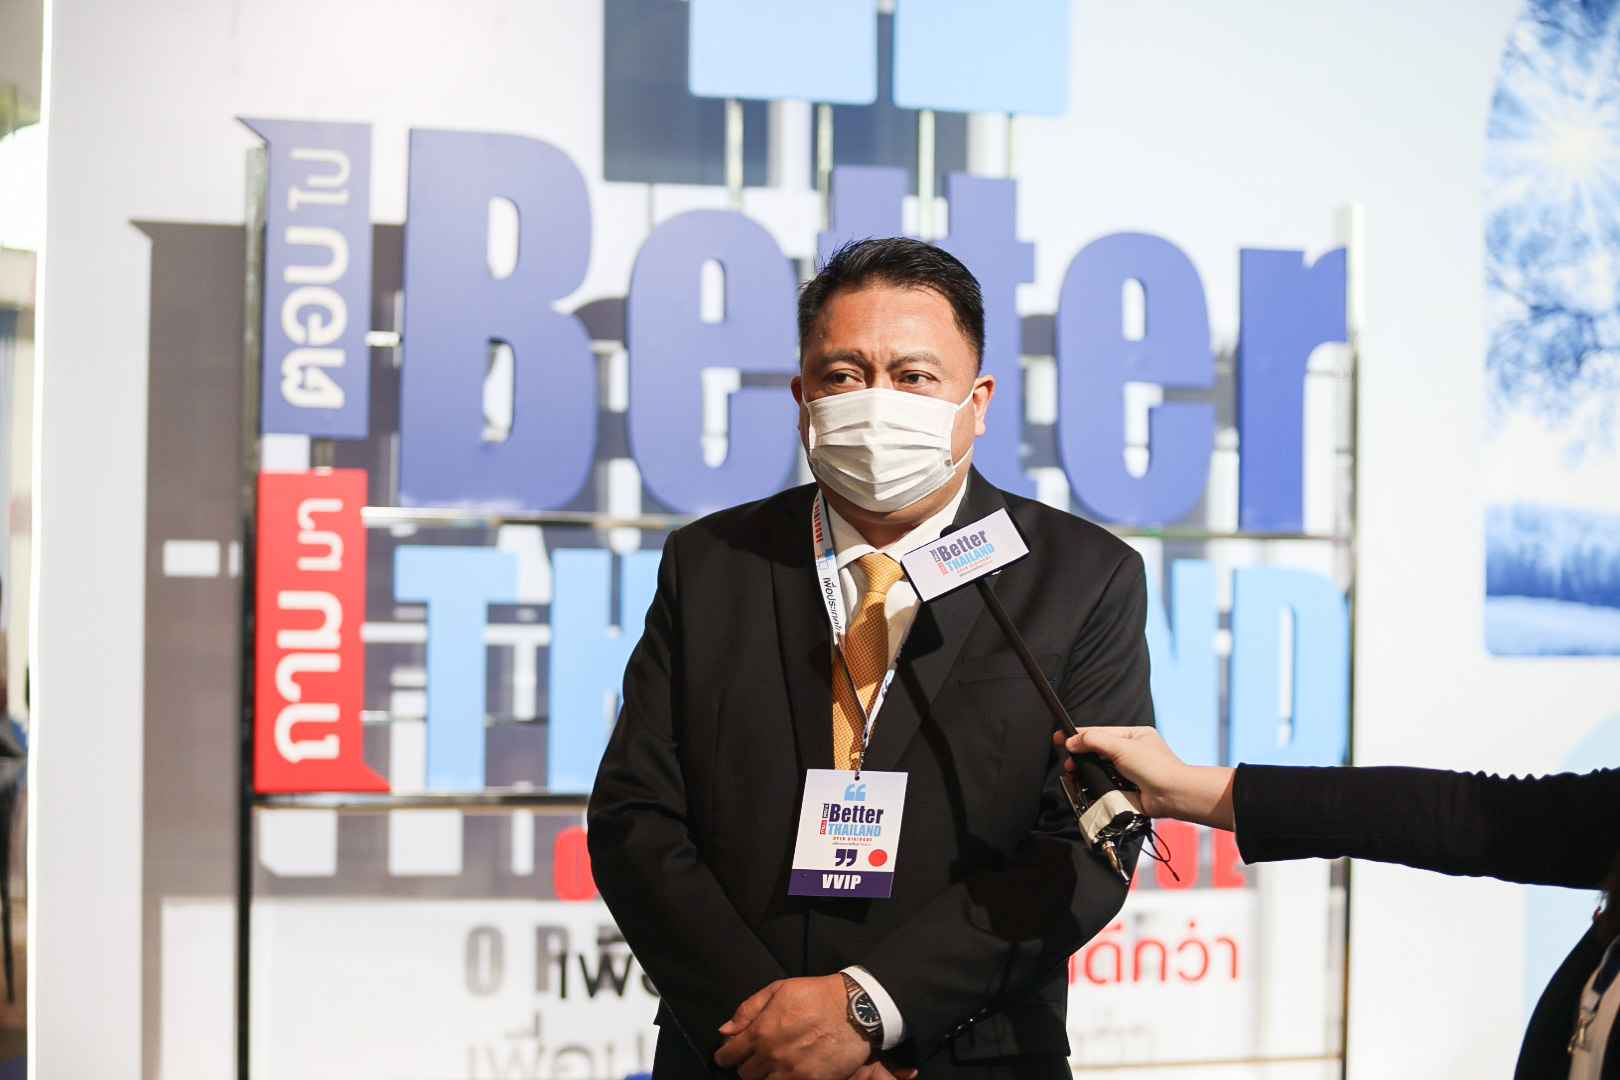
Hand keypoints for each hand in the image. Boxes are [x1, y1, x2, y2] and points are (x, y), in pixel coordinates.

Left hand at [715, 974, 883, 1079]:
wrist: (855, 1009)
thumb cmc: (817, 996)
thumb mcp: (779, 990)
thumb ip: (748, 1010)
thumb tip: (726, 1030)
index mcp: (761, 1032)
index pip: (729, 1055)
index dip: (725, 1056)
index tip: (728, 1055)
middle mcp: (773, 1055)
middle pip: (745, 1074)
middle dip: (748, 1065)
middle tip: (758, 1056)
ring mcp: (792, 1072)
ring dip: (767, 1076)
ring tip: (777, 1064)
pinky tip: (792, 1070)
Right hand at [1057, 726, 1235, 830]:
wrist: (1172, 795)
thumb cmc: (1156, 767)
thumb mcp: (1122, 747)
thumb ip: (1095, 741)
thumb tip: (1072, 741)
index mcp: (1134, 735)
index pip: (1101, 732)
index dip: (1080, 735)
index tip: (1060, 736)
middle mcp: (1133, 751)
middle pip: (1099, 750)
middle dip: (1082, 754)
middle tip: (1068, 760)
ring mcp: (1130, 770)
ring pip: (1102, 767)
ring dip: (1090, 770)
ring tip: (1075, 772)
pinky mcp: (1128, 787)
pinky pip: (1107, 783)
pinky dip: (1098, 784)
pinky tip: (1090, 784)